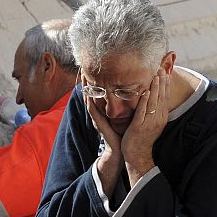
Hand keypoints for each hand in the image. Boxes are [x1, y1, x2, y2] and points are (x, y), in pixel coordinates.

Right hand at [83, 75, 122, 194]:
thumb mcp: (125, 114)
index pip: (99, 90)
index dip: (96, 79)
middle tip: (83, 67)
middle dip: (87, 80)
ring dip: (85, 88)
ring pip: (89, 98)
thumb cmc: (124, 132)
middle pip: (91, 92)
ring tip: (82, 76)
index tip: (95, 67)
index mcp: (105, 108)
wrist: (122, 149)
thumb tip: (134, 90)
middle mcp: (99, 111)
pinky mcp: (98, 123)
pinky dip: (89, 102)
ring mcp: (97, 117)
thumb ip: (125, 104)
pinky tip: (88, 94)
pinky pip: (92, 111)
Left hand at [121, 68, 169, 184]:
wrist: (138, 155)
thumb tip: (152, 97)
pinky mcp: (140, 127)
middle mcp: (158, 119)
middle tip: (162, 68)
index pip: (165, 97)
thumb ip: (152, 110)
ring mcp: (150, 123)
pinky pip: (143, 112)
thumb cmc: (142, 137)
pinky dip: (145, 101)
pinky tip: (146, 91)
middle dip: (162, 82)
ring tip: (157, 75)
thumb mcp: (150, 122)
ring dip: (156, 88)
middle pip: (162, 97)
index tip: (166, 72)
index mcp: (161, 117)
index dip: (166, 84)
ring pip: (155, 102)